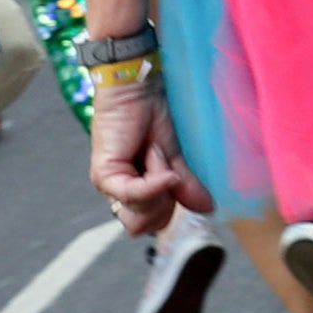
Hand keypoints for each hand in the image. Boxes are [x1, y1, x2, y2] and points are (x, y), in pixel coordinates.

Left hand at [88, 77, 206, 234]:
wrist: (137, 87)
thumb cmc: (152, 114)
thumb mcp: (175, 155)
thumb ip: (186, 184)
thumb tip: (206, 209)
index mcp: (134, 189)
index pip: (152, 222)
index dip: (169, 209)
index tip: (177, 178)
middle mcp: (118, 192)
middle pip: (143, 226)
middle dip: (163, 203)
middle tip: (168, 168)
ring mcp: (109, 186)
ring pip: (137, 216)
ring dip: (157, 188)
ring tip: (156, 153)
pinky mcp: (105, 175)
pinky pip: (133, 194)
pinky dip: (153, 183)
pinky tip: (161, 162)